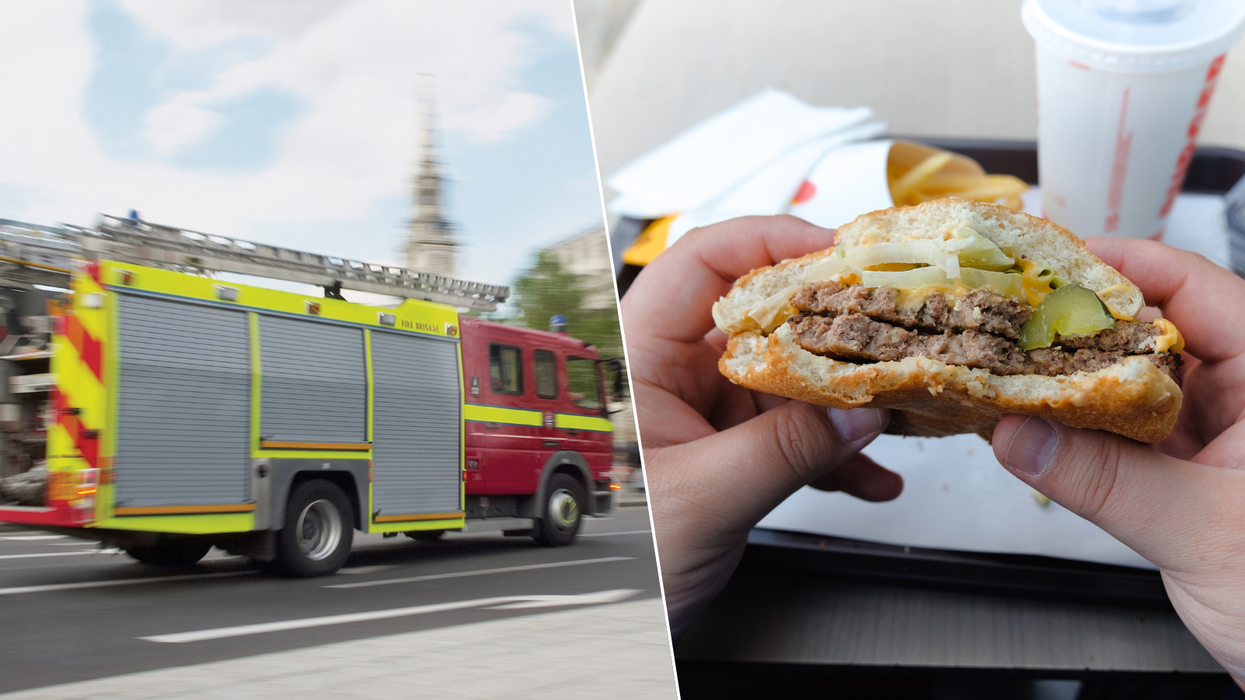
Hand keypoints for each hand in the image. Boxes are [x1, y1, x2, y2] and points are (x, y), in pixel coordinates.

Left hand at [622, 215, 902, 639]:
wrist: (624, 632)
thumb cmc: (627, 560)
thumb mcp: (705, 497)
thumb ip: (784, 450)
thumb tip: (860, 411)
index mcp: (644, 357)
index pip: (702, 262)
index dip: (769, 241)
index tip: (836, 250)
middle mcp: (678, 372)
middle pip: (763, 314)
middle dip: (832, 322)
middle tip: (892, 323)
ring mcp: (709, 409)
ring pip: (791, 373)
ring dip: (849, 393)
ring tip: (901, 405)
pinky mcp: (735, 447)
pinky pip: (796, 430)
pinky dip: (838, 451)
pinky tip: (874, 476)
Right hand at [991, 238, 1244, 685]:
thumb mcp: (1200, 534)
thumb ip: (1102, 482)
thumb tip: (1016, 435)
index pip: (1196, 287)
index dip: (1120, 264)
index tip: (1047, 264)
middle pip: (1158, 326)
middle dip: (1080, 321)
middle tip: (1008, 318)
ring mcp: (1225, 432)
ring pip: (1139, 379)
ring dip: (1076, 378)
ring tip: (1010, 366)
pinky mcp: (1197, 469)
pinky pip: (1131, 430)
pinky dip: (1084, 428)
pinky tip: (1038, 426)